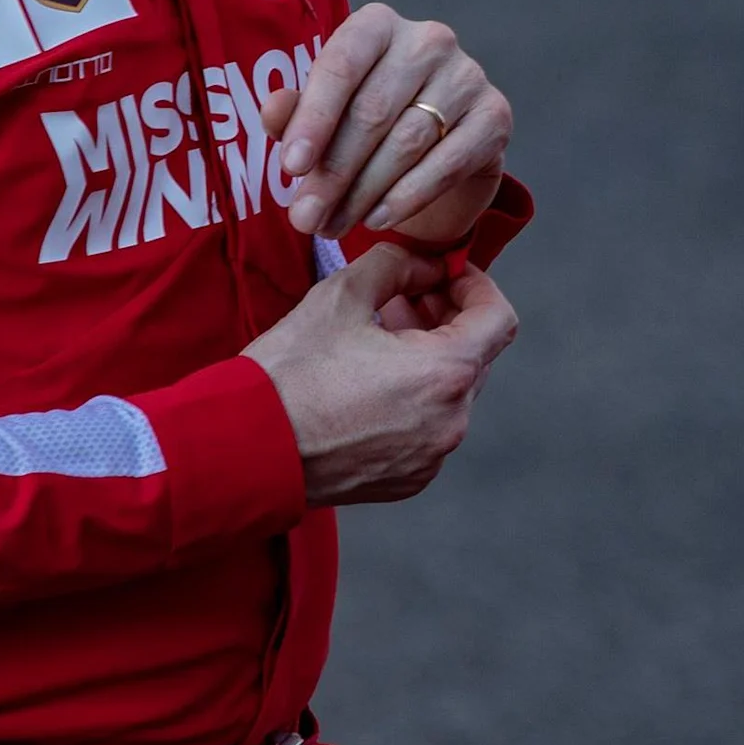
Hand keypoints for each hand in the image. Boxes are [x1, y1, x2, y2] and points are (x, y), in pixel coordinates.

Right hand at [246, 245, 520, 504]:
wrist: (243, 450)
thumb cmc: (290, 372)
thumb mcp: (343, 293)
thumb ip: (398, 264)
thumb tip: (426, 267)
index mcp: (445, 374)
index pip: (500, 319)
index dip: (476, 285)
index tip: (445, 273)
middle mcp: (451, 422)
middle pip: (475, 355)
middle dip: (445, 318)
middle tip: (401, 297)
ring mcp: (431, 457)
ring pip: (450, 392)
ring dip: (427, 358)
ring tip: (378, 336)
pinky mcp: (407, 480)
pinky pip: (428, 428)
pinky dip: (412, 399)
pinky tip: (367, 383)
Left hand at [261, 2, 512, 239]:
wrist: (438, 150)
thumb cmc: (370, 124)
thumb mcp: (325, 117)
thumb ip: (295, 112)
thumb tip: (272, 111)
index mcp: (377, 26)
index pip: (342, 65)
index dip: (313, 118)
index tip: (289, 168)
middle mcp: (428, 40)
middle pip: (372, 110)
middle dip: (333, 172)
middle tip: (304, 218)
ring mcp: (467, 75)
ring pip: (408, 141)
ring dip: (364, 192)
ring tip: (333, 226)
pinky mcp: (495, 114)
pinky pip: (449, 161)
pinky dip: (409, 195)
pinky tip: (379, 219)